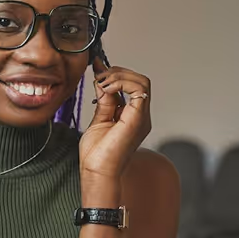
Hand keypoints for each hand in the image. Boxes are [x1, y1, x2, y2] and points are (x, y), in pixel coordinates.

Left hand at [81, 58, 151, 188]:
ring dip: (119, 75)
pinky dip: (122, 82)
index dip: (114, 73)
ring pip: (142, 81)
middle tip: (98, 75)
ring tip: (101, 83)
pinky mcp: (138, 118)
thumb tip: (102, 82)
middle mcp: (140, 115)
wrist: (97, 171)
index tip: (96, 65)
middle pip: (139, 80)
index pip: (130, 86)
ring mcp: (141, 117)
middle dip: (117, 72)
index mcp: (132, 115)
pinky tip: (106, 88)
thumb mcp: (99, 120)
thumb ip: (104, 101)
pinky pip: (139, 90)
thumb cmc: (97, 154)